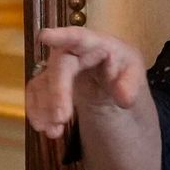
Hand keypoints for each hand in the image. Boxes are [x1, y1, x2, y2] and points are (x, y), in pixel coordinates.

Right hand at [24, 25, 145, 137]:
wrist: (109, 77)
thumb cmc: (121, 67)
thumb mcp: (133, 72)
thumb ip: (131, 84)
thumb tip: (125, 99)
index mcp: (95, 43)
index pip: (79, 37)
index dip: (62, 36)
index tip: (45, 37)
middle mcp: (71, 52)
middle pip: (59, 67)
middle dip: (57, 93)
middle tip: (62, 118)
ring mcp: (56, 67)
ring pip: (43, 83)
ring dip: (44, 108)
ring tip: (54, 132)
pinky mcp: (47, 82)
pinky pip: (36, 94)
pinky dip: (37, 111)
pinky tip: (44, 128)